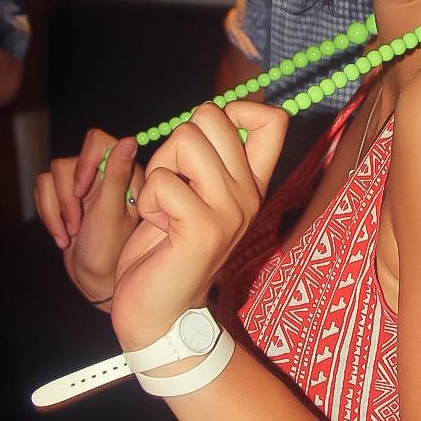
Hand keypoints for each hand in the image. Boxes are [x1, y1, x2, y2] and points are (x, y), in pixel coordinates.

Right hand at [34, 129, 142, 305]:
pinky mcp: (66, 196)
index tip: (81, 191)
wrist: (94, 280)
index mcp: (125, 174)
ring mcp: (84, 186)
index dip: (84, 161)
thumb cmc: (110, 251)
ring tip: (71, 232)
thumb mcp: (112, 213)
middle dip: (67, 197)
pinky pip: (43, 188)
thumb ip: (117, 176)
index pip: (98, 141)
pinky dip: (48, 214)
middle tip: (78, 223)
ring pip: (52, 176)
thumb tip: (128, 140)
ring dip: (57, 209)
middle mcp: (105, 175)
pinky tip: (62, 235)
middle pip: (68, 162)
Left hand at [110, 100, 286, 349]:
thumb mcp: (196, 196)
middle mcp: (249, 195)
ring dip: (158, 171)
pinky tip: (159, 227)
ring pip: (185, 141)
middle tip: (172, 186)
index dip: (234, 109)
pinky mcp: (202, 229)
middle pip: (212, 116)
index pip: (272, 119)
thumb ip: (207, 159)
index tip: (208, 140)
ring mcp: (230, 212)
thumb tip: (212, 113)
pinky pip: (162, 181)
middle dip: (175, 144)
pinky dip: (147, 200)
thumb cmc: (168, 249)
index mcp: (253, 184)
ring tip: (164, 207)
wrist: (159, 311)